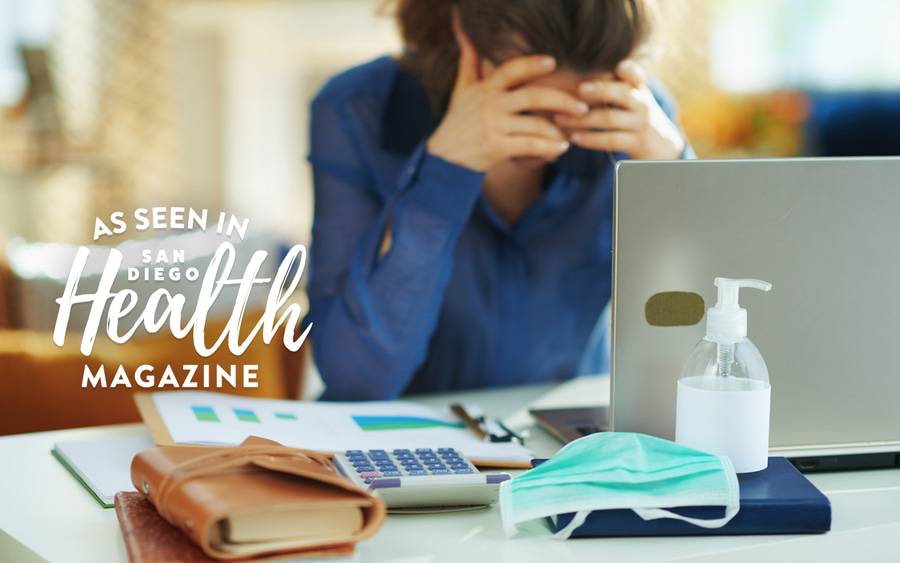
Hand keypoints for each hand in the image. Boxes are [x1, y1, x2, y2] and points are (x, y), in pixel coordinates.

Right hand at [427, 27, 588, 171]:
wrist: (444, 156)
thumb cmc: (458, 118)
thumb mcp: (462, 87)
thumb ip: (469, 59)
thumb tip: (463, 28)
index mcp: (487, 88)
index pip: (512, 69)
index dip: (533, 64)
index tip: (553, 62)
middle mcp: (492, 105)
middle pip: (533, 97)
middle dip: (562, 101)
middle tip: (583, 107)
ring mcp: (495, 127)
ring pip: (536, 125)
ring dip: (558, 130)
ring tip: (571, 133)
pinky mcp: (497, 149)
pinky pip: (530, 147)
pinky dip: (549, 149)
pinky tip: (561, 148)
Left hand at [554, 60, 684, 159]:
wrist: (662, 146)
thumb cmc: (635, 116)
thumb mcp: (631, 97)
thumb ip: (612, 83)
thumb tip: (575, 64)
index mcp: (638, 88)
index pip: (635, 74)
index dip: (628, 69)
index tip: (617, 66)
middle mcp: (641, 103)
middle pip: (622, 93)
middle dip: (600, 90)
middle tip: (579, 89)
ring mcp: (640, 124)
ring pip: (610, 118)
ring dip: (582, 119)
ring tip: (559, 118)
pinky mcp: (636, 144)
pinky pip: (610, 140)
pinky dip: (590, 139)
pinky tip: (573, 137)